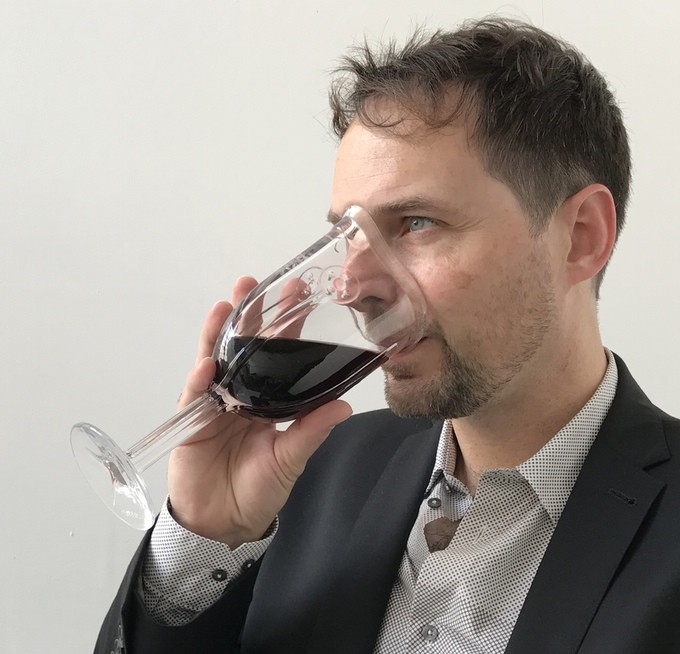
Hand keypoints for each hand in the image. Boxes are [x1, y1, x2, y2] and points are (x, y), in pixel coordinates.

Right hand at [168, 277, 352, 546]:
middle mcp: (241, 393)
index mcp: (269, 398)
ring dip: (219, 332)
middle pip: (244, 347)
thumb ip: (312, 430)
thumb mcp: (291, 457)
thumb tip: (343, 405)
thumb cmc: (260, 489)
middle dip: (249, 315)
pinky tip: (209, 361)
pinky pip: (195, 393)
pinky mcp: (192, 418)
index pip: (279, 355)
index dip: (287, 326)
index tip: (299, 296)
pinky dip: (201, 377)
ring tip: (227, 305)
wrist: (223, 520)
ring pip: (216, 359)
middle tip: (254, 284)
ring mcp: (215, 402)